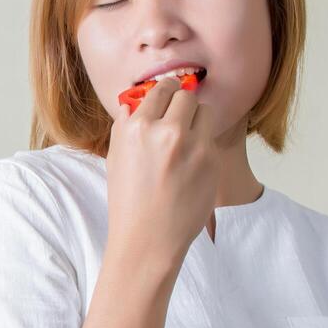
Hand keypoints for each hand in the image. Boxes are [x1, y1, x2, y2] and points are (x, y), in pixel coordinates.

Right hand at [106, 75, 218, 275]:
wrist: (149, 238)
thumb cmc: (128, 201)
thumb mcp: (115, 158)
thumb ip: (123, 126)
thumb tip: (131, 102)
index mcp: (137, 128)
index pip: (161, 89)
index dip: (166, 92)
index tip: (169, 97)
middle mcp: (166, 131)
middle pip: (186, 96)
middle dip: (183, 104)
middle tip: (180, 117)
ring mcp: (193, 146)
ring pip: (204, 112)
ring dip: (197, 121)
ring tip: (187, 140)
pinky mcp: (212, 160)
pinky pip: (212, 139)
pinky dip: (204, 145)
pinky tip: (192, 164)